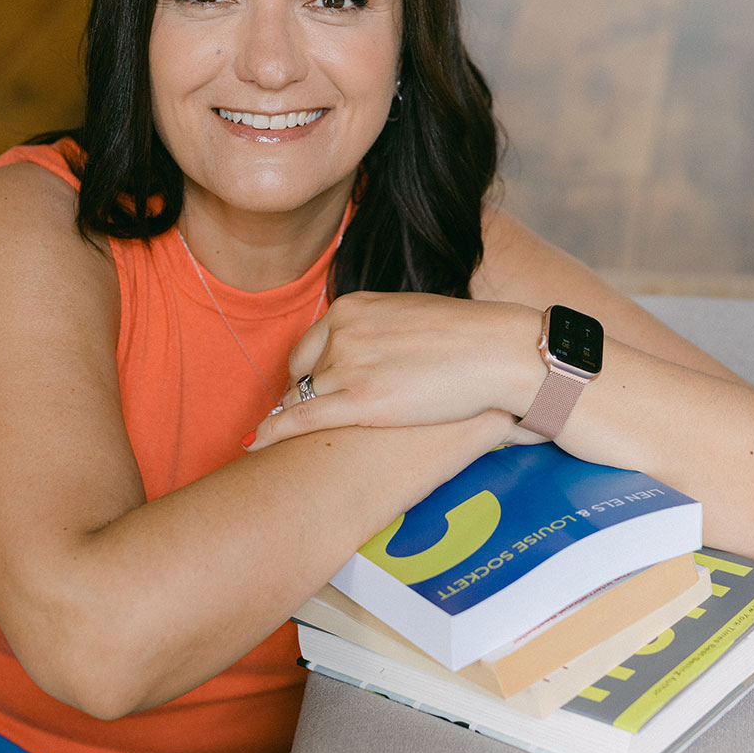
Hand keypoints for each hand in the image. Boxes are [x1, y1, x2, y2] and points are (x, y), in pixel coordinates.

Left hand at [246, 291, 543, 449]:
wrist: (498, 351)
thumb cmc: (467, 337)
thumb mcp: (410, 316)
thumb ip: (379, 330)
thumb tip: (371, 351)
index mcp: (353, 307)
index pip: (312, 345)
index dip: (313, 373)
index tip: (315, 391)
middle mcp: (343, 332)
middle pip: (304, 373)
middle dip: (308, 396)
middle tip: (317, 418)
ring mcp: (349, 366)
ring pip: (305, 399)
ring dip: (304, 417)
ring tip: (297, 441)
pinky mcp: (360, 403)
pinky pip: (300, 419)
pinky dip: (274, 432)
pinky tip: (255, 445)